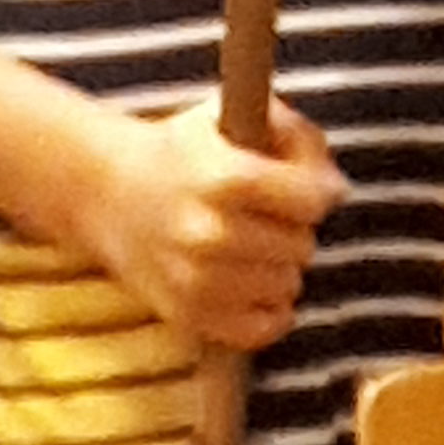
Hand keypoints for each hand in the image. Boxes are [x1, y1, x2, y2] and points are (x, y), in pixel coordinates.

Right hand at [71, 95, 345, 353]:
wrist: (107, 192)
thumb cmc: (183, 149)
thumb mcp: (232, 115)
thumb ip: (295, 136)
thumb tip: (336, 190)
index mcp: (223, 177)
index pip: (309, 200)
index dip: (318, 191)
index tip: (306, 188)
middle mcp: (209, 233)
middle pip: (301, 245)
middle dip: (296, 228)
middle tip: (271, 216)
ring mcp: (196, 281)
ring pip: (287, 287)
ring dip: (282, 267)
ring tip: (256, 246)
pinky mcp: (187, 316)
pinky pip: (259, 330)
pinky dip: (270, 312)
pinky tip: (258, 286)